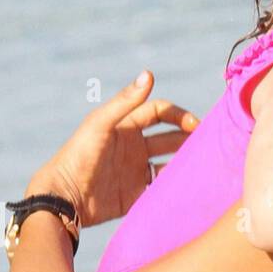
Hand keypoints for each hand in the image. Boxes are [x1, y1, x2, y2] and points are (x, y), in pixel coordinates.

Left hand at [26, 71, 198, 227]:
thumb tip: (149, 73)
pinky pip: (162, 187)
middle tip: (207, 144)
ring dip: (185, 161)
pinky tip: (189, 185)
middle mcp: (133, 146)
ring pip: (169, 162)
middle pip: (169, 137)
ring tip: (203, 164)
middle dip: (188, 137)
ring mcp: (136, 170)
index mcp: (125, 126)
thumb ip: (125, 101)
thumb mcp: (101, 124)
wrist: (65, 197)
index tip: (195, 125)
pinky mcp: (137, 194)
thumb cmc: (79, 156)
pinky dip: (176, 185)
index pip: (158, 113)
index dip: (178, 115)